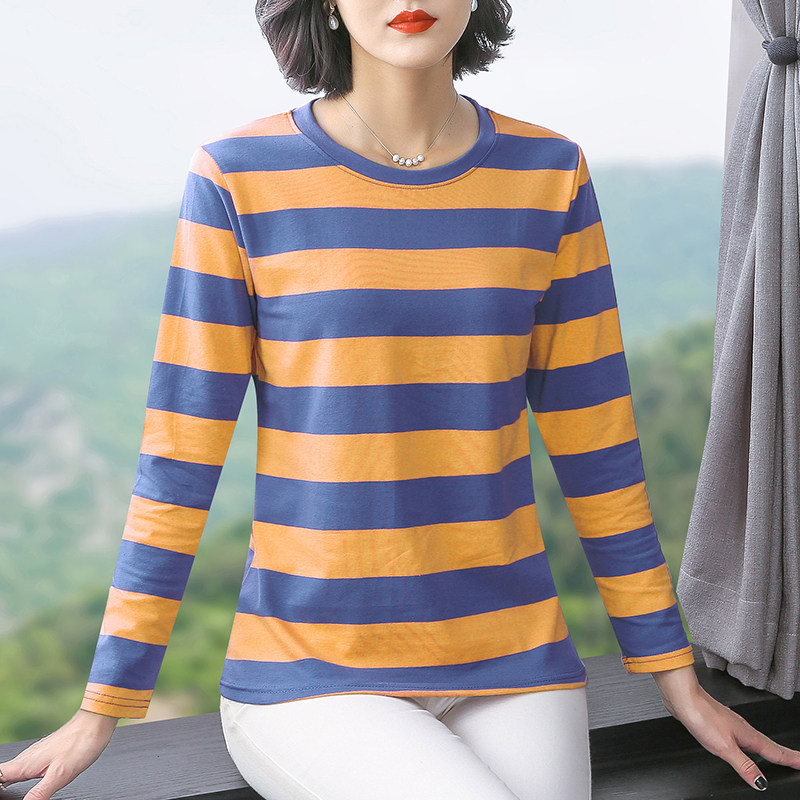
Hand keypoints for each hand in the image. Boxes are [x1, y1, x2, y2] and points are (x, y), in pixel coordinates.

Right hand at [0, 709, 118, 799]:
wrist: (96, 723)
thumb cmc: (81, 743)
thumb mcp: (59, 775)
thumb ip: (39, 793)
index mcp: (25, 764)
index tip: (0, 797)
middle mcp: (28, 758)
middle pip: (2, 775)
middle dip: (0, 786)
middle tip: (5, 797)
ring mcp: (37, 754)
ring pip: (14, 771)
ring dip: (7, 783)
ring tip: (8, 794)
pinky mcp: (47, 753)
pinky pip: (27, 767)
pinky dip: (22, 777)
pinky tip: (28, 783)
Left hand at [652, 665, 799, 790]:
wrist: (683, 697)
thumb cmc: (702, 716)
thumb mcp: (725, 747)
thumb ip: (744, 765)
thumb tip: (760, 782)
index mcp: (748, 736)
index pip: (775, 752)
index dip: (791, 759)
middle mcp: (743, 729)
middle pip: (769, 745)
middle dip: (785, 754)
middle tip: (798, 761)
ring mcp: (732, 725)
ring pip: (756, 740)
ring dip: (769, 749)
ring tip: (777, 756)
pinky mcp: (720, 724)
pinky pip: (742, 738)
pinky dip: (751, 745)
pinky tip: (744, 747)